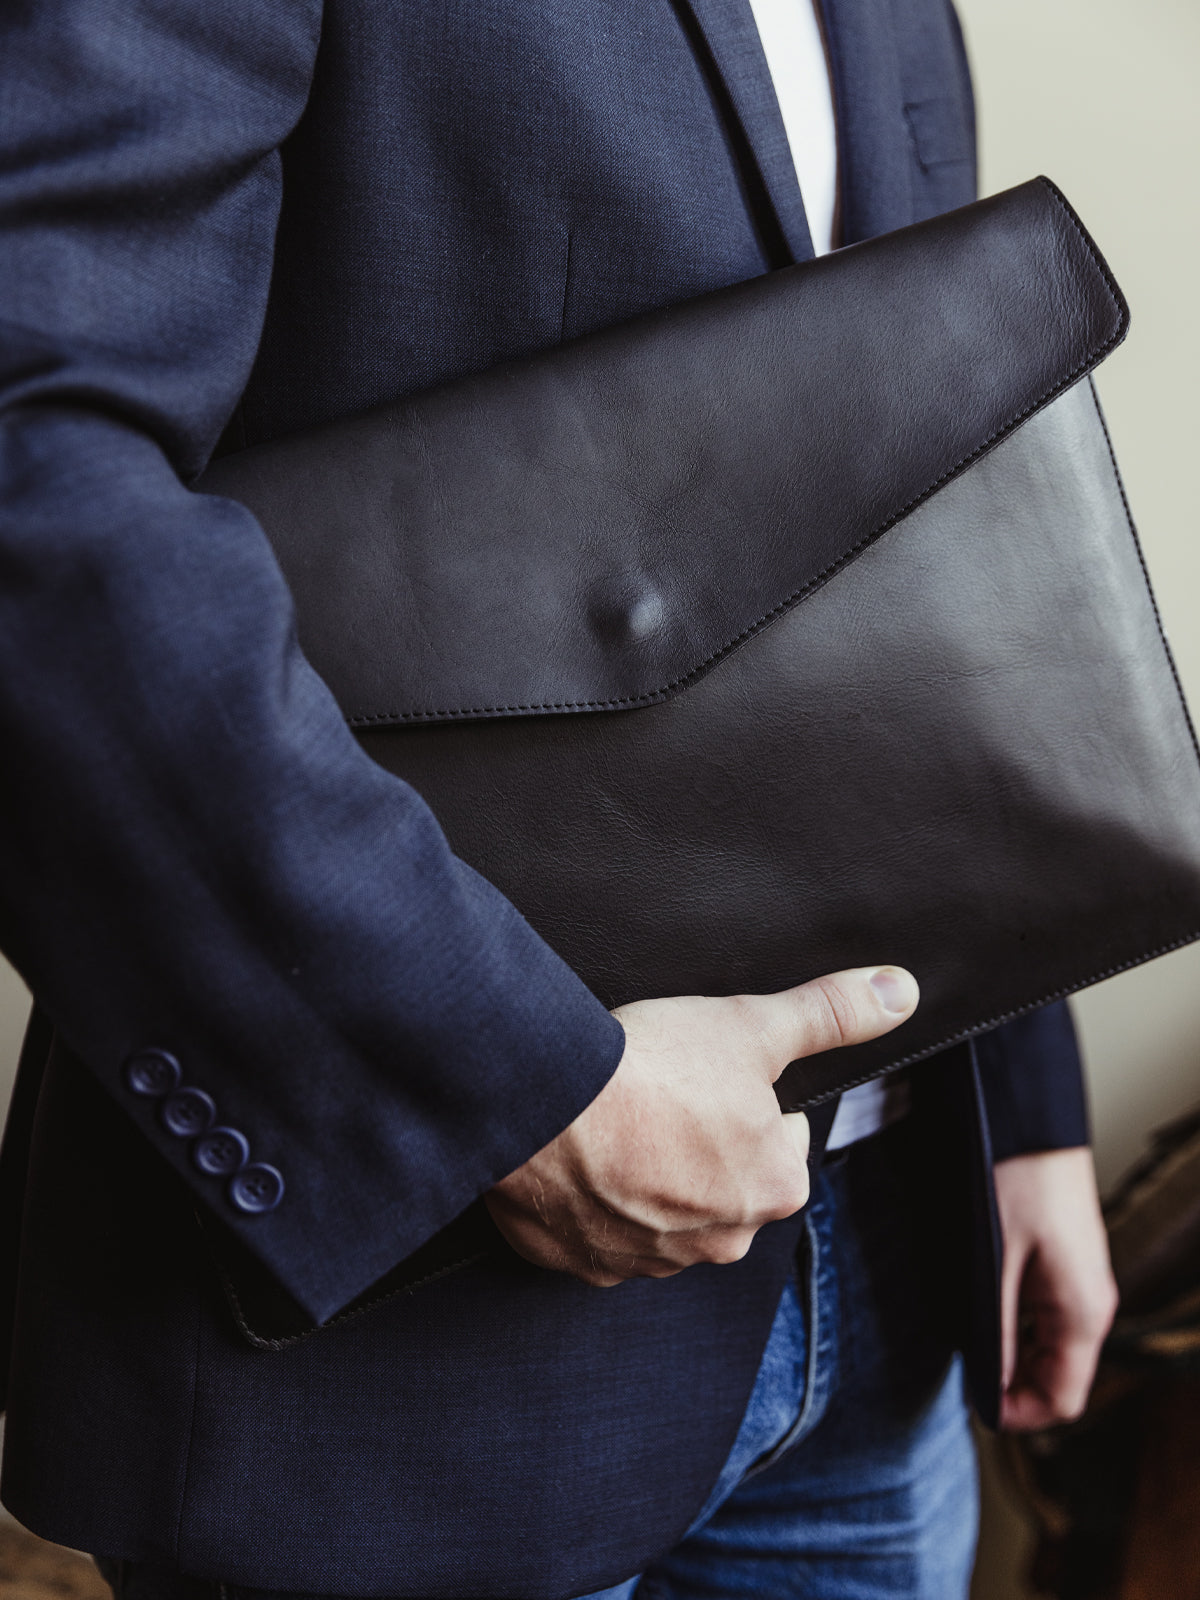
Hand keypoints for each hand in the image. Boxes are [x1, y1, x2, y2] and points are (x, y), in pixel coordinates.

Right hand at [486, 965, 918, 1285]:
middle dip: (696, 1143)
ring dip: (643, 1176)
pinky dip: (591, 1200)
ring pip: (659, 1209)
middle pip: (721, 1179)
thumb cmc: (652, 1068)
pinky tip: (577, 1156)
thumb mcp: (753, 1025)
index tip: (704, 1074)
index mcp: (774, 1186)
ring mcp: (648, 1260)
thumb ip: (830, 1014)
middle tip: (657, 1094)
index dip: (743, 1096)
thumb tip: (900, 993)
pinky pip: (598, 1232)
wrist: (545, 1106)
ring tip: (614, 1121)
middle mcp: (721, 1240)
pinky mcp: (584, 1265)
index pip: (778, 1137)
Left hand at [995, 1146, 1118, 1430]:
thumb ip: (996, 1330)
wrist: (1031, 1121)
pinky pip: (1046, 1316)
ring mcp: (1081, 1283)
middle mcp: (1091, 1304)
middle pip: (1059, 1377)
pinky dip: (1017, 1327)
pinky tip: (983, 1313)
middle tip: (962, 1377)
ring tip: (967, 1346)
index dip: (1019, 1415)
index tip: (974, 1407)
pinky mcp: (1066, 1263)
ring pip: (1051, 1347)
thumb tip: (990, 1387)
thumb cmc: (1017, 1182)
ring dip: (1013, 1356)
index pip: (1062, 1399)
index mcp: (1082, 1313)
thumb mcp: (996, 1263)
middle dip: (1014, 1387)